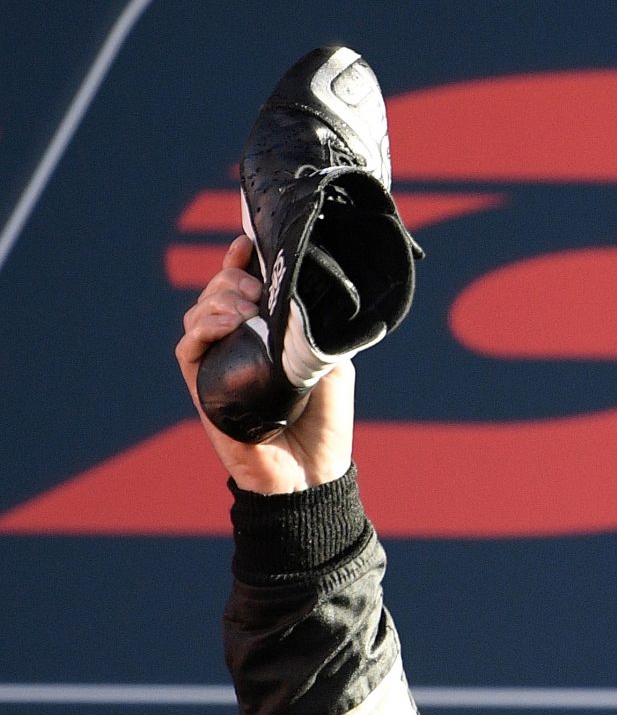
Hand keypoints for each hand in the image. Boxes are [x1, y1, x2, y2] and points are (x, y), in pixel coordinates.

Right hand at [176, 234, 352, 493]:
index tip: (248, 243)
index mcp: (266, 333)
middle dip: (235, 278)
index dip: (241, 260)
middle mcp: (238, 343)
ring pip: (200, 312)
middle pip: (219, 291)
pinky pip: (189, 346)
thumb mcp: (330, 363)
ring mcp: (218, 363)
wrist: (312, 471)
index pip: (243, 286)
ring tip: (247, 306)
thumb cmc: (325, 420)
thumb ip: (315, 328)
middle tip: (259, 287)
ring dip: (221, 298)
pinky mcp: (202, 386)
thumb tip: (303, 292)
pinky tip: (226, 322)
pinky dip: (204, 326)